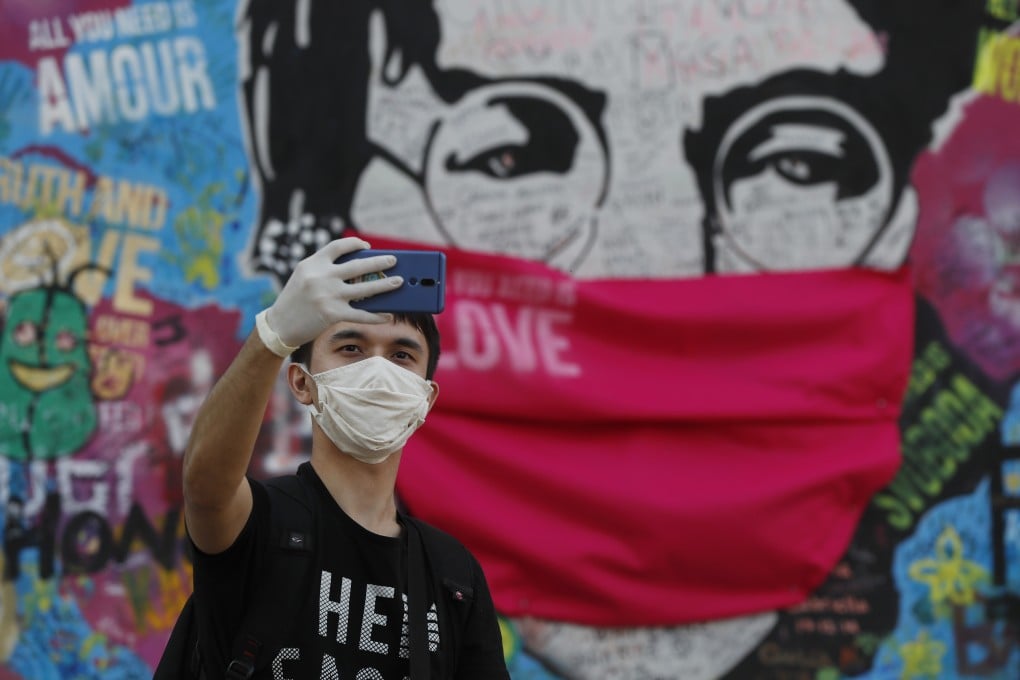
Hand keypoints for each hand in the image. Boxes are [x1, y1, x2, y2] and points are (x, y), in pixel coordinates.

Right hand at [265, 237, 401, 347]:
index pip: (338, 246)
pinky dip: (377, 316)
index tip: (367, 246)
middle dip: (380, 262)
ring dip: (385, 285)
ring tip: (398, 282)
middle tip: (394, 261)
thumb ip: (324, 269)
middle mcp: (322, 277)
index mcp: (313, 264)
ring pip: (365, 289)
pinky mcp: (333, 314)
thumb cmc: (294, 300)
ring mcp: (328, 296)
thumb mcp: (304, 277)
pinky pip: (361, 314)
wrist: (279, 325)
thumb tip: (358, 270)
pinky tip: (388, 315)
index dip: (355, 244)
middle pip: (358, 266)